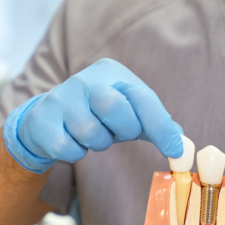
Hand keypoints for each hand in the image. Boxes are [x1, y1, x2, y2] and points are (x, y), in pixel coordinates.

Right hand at [4, 58, 182, 173]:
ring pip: (91, 132)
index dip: (160, 125)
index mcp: (110, 72)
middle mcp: (84, 79)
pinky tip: (71, 141)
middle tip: (117, 132)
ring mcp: (60, 98)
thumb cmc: (95, 116)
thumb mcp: (127, 114)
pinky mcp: (43, 121)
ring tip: (91, 135)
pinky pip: (70, 149)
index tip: (174, 150)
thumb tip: (182, 144)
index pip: (142, 96)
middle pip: (114, 106)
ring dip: (97, 143)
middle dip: (123, 129)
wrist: (45, 120)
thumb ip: (155, 125)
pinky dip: (76, 152)